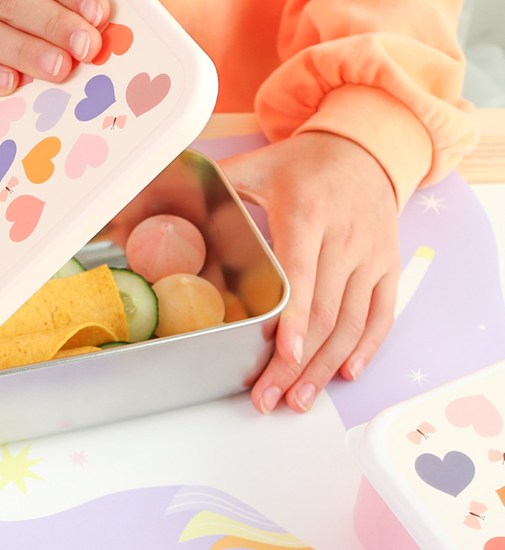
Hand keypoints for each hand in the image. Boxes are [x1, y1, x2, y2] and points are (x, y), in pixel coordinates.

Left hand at [221, 131, 400, 412]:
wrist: (364, 150)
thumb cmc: (304, 165)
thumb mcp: (258, 165)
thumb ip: (217, 184)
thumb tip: (160, 192)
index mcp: (306, 213)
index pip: (302, 273)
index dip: (295, 317)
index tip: (286, 353)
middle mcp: (345, 237)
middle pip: (324, 311)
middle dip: (298, 363)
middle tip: (272, 398)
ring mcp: (371, 255)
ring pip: (353, 321)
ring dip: (328, 366)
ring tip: (301, 398)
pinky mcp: (389, 266)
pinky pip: (382, 314)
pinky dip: (366, 347)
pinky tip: (344, 372)